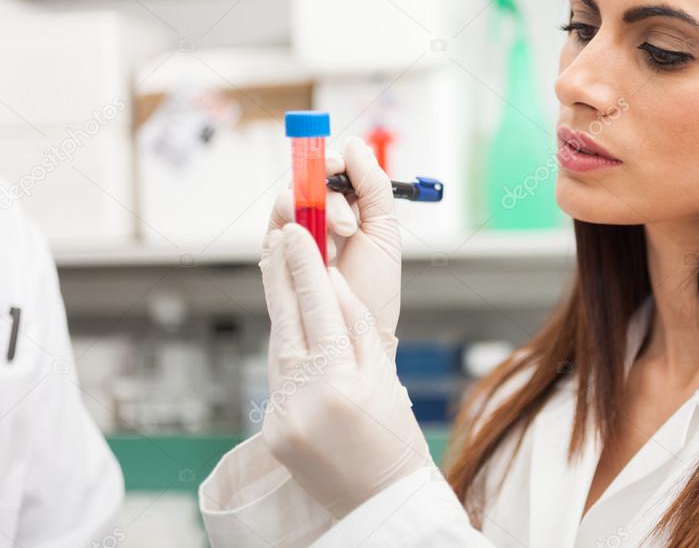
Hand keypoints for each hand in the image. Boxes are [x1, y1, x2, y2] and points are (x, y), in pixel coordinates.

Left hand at [259, 223, 431, 519]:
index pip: (317, 308)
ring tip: (283, 273)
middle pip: (286, 320)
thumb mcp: (384, 374)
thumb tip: (333, 280)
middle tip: (279, 236)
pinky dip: (285, 349)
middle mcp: (303, 398)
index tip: (298, 233)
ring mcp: (281, 416)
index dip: (305, 266)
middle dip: (281, 275)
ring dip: (281, 309)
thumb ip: (357, 325)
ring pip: (278, 346)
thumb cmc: (393, 436)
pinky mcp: (270, 429)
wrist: (378, 499)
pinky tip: (291, 328)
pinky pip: (276, 375)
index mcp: (340, 381)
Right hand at [268, 135, 401, 359]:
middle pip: (309, 175)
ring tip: (339, 241)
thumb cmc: (373, 289)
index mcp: (348, 205)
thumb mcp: (384, 231)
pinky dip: (295, 227)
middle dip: (328, 188)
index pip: (334, 166)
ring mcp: (295, 230)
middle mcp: (318, 213)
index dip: (335, 159)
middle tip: (348, 220)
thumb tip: (355, 145)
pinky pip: (276, 222)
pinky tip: (317, 249)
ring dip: (316, 211)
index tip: (342, 164)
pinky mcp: (276, 250)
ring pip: (291, 196)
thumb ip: (374, 187)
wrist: (355, 332)